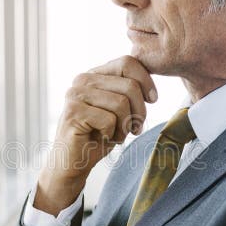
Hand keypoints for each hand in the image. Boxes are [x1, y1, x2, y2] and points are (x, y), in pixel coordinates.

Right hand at [34, 56, 156, 215]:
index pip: (127, 62)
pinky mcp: (72, 112)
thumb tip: (151, 88)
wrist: (73, 163)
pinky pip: (109, 119)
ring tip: (117, 135)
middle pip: (129, 85)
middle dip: (139, 111)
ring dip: (125, 125)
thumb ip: (129, 92)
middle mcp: (82, 79)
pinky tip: (104, 138)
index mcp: (94, 74)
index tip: (153, 100)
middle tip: (135, 128)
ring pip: (121, 103)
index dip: (146, 81)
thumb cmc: (98, 136)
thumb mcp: (119, 110)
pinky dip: (113, 134)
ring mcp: (75, 95)